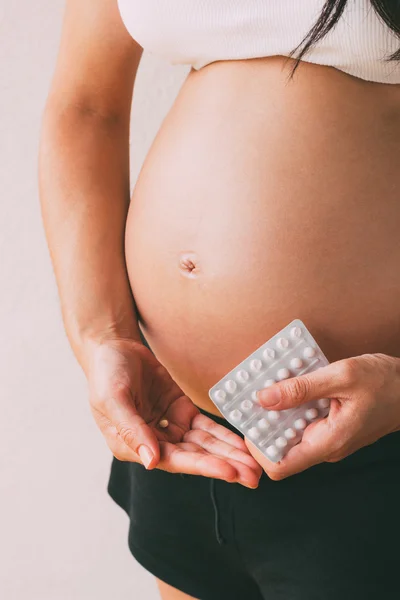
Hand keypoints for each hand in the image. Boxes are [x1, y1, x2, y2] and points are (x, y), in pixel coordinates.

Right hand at [87, 338, 261, 487]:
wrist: (115, 347)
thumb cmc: (106, 374)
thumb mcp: (113, 399)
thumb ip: (132, 430)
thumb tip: (151, 461)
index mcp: (133, 446)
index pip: (174, 460)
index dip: (203, 465)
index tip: (230, 472)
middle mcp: (154, 442)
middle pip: (195, 457)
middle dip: (225, 466)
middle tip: (254, 477)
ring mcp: (169, 427)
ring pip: (204, 445)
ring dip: (229, 454)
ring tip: (255, 466)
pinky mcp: (181, 411)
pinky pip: (206, 427)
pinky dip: (224, 435)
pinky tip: (242, 445)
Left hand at [245, 353, 399, 479]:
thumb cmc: (386, 383)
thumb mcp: (342, 376)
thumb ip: (301, 389)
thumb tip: (264, 399)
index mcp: (328, 442)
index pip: (279, 466)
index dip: (256, 449)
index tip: (248, 420)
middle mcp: (326, 446)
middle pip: (280, 446)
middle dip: (264, 420)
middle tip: (254, 392)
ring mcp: (329, 438)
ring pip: (291, 431)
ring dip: (279, 408)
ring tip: (273, 381)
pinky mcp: (331, 427)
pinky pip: (304, 420)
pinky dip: (294, 403)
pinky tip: (293, 381)